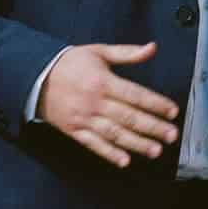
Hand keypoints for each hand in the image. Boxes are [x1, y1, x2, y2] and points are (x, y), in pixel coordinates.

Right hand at [38, 41, 179, 168]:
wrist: (35, 77)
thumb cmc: (70, 64)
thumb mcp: (98, 52)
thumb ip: (127, 53)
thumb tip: (152, 48)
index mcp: (102, 81)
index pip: (135, 94)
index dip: (156, 103)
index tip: (173, 111)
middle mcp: (94, 101)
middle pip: (129, 116)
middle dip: (152, 127)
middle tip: (172, 135)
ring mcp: (84, 118)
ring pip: (114, 133)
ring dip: (136, 143)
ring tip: (156, 150)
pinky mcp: (74, 130)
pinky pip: (94, 144)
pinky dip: (109, 153)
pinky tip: (125, 161)